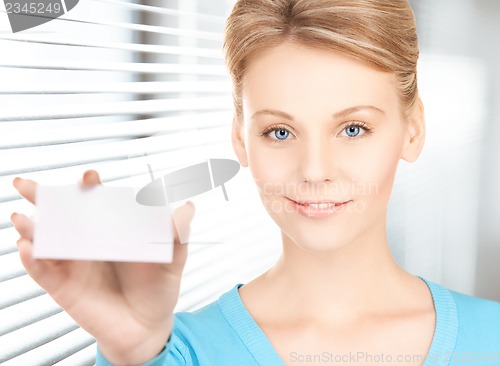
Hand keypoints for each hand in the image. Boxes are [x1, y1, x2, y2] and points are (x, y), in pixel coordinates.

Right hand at [11, 170, 194, 364]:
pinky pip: (41, 269)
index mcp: (113, 227)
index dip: (89, 185)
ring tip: (23, 218)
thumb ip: (178, 234)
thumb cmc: (158, 289)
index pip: (96, 199)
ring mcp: (72, 262)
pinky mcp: (62, 285)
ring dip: (30, 226)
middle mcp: (88, 239)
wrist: (147, 328)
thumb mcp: (173, 260)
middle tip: (32, 186)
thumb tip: (188, 206)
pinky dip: (31, 258)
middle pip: (62, 212)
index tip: (90, 178)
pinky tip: (27, 247)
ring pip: (45, 238)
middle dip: (44, 196)